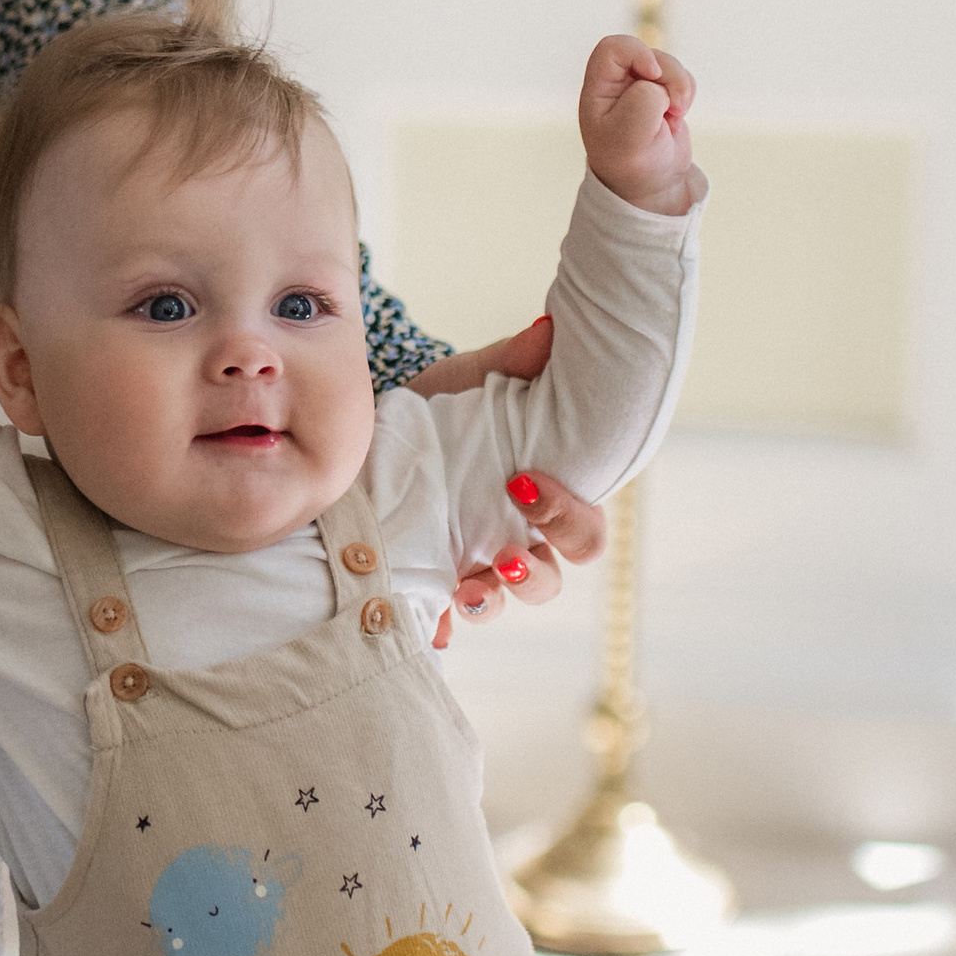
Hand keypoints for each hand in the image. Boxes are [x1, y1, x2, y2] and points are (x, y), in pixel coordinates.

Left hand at [408, 319, 607, 624]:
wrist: (372, 426)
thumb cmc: (442, 405)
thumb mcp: (471, 379)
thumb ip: (514, 361)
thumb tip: (549, 329)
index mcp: (541, 501)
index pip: (583, 533)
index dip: (570, 521)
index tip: (526, 485)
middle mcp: (512, 541)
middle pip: (547, 582)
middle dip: (532, 577)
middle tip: (500, 557)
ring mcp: (467, 566)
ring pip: (495, 605)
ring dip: (486, 604)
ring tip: (463, 589)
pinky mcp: (421, 579)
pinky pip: (435, 619)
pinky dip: (433, 626)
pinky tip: (424, 624)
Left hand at [578, 32, 699, 215]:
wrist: (650, 183)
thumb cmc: (631, 162)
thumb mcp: (631, 134)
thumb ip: (644, 100)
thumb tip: (660, 84)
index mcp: (598, 88)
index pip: (613, 48)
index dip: (637, 53)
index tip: (652, 76)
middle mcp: (617, 82)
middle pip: (648, 52)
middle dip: (668, 75)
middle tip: (672, 106)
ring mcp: (641, 85)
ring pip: (669, 64)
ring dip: (680, 88)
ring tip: (672, 117)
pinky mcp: (663, 92)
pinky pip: (682, 77)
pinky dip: (686, 95)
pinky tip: (675, 118)